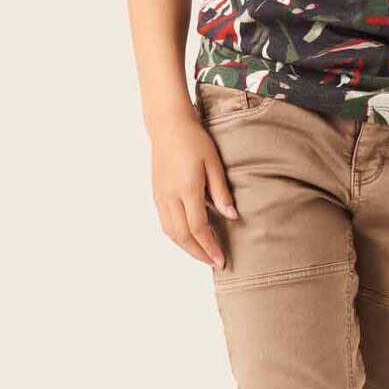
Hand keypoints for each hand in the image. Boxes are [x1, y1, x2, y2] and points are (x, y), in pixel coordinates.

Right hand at [150, 110, 239, 269]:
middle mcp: (170, 197)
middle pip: (183, 236)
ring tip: (203, 254)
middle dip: (199, 253)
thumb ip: (221, 192)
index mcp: (187, 190)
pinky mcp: (157, 194)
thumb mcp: (214, 163)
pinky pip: (165, 223)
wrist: (168, 125)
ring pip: (171, 233)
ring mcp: (160, 196)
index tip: (222, 260)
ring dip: (187, 248)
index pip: (198, 228)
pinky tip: (189, 238)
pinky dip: (177, 236)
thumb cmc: (194, 140)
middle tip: (215, 263)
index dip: (210, 247)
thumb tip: (232, 217)